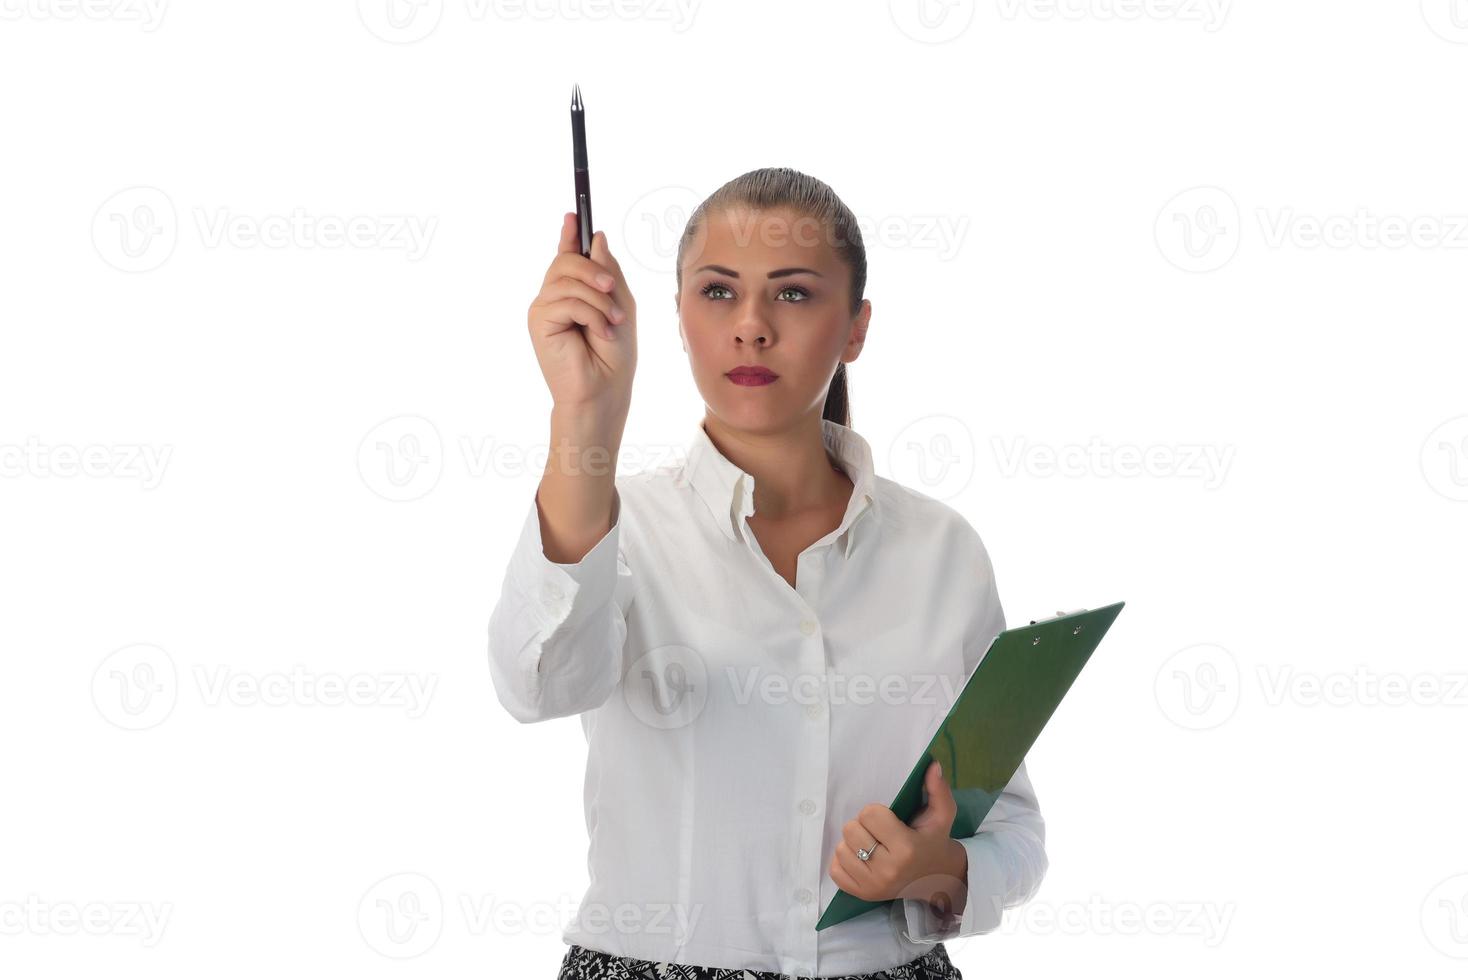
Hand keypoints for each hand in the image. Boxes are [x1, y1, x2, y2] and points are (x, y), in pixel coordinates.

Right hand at [526, 212, 637, 412]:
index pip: (568, 255)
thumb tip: (597, 238)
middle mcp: (555, 296)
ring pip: (568, 278)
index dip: (569, 233)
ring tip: (612, 323)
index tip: (574, 212)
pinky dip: (591, 314)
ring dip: (599, 300)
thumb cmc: (613, 356)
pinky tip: (599, 332)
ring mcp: (544, 308)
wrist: (604, 392)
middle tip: (612, 291)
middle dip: (595, 271)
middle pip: (567, 259)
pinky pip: (567, 300)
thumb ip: (609, 272)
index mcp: (575, 292)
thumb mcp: (621, 305)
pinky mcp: (539, 321)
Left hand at [828, 760, 968, 917]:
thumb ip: (938, 789)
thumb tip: (932, 765)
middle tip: (880, 833)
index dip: (878, 812)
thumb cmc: (934, 842)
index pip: (870, 814)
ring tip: (872, 845)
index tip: (890, 820)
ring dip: (853, 843)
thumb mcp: (942, 815)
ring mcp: (872, 885)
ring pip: (840, 848)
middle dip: (864, 826)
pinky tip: (862, 859)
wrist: (936, 879)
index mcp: (906, 848)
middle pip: (851, 829)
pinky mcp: (861, 894)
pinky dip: (845, 860)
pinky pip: (835, 869)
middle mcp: (888, 870)